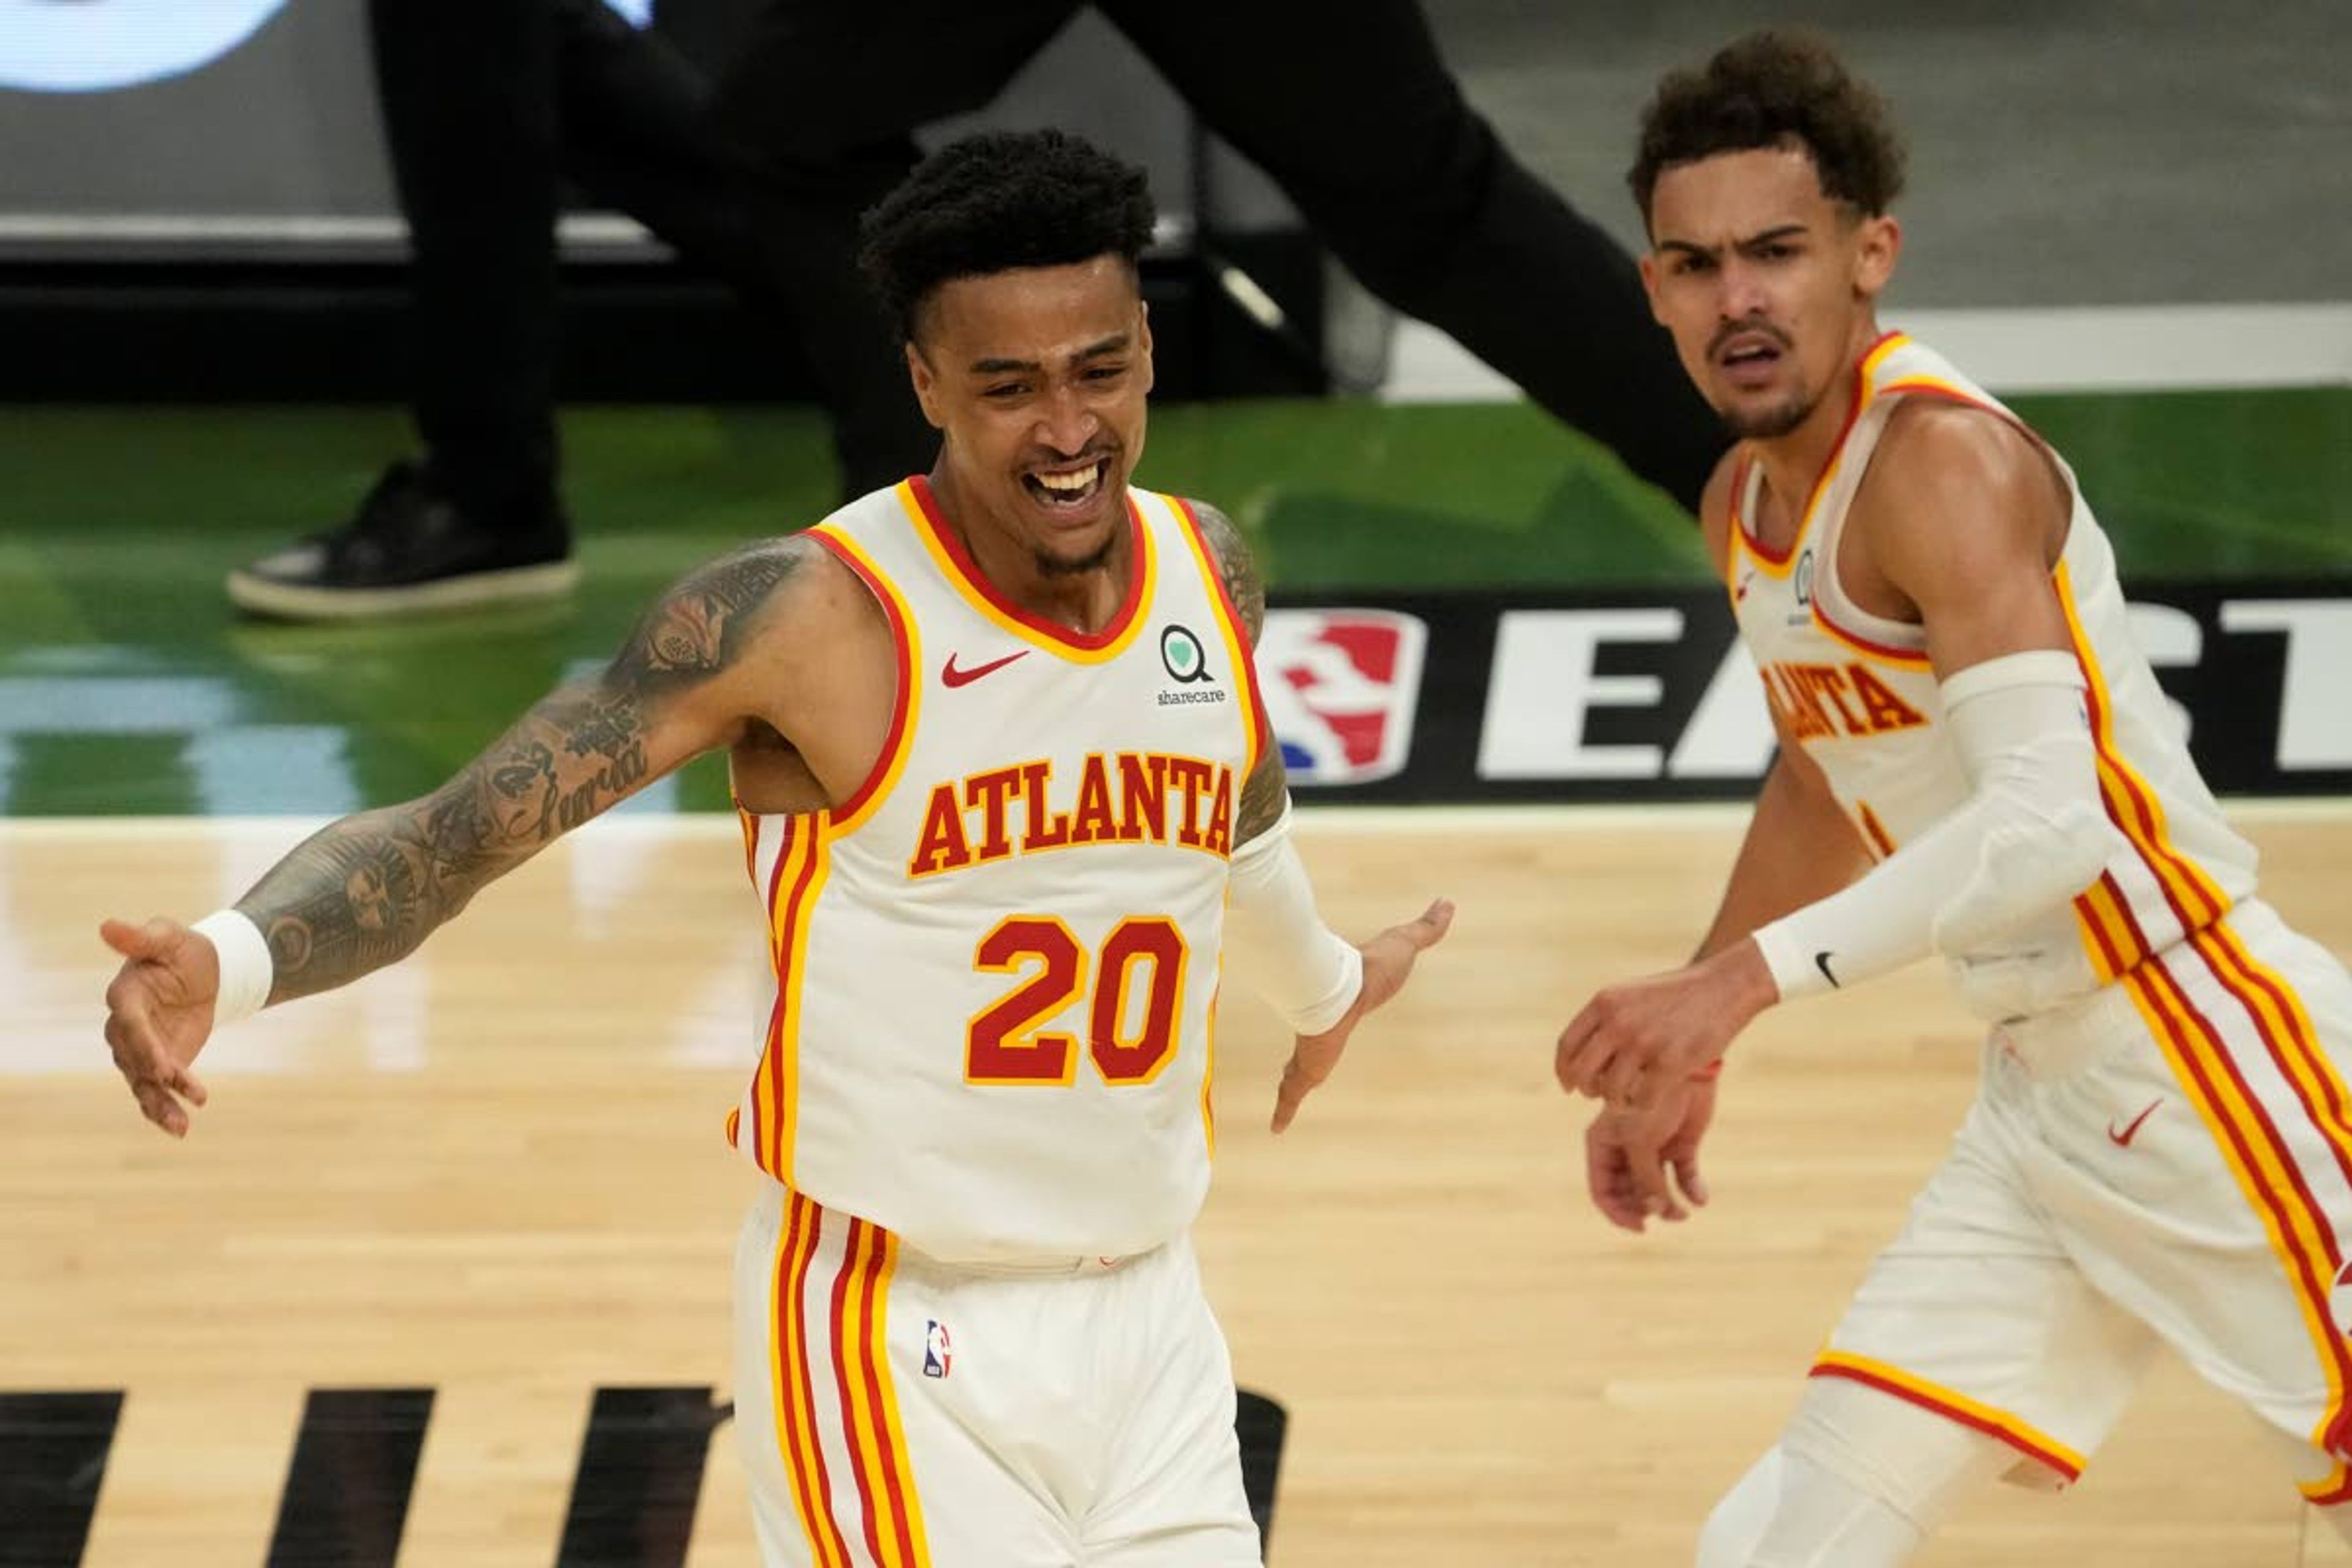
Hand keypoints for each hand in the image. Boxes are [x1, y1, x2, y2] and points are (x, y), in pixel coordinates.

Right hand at [99, 917, 220, 1136]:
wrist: (206, 973)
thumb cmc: (183, 951)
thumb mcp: (168, 938)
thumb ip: (141, 937)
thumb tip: (107, 926)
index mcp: (126, 995)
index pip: (129, 1022)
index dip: (144, 1043)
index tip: (163, 1066)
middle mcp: (125, 1026)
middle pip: (132, 1056)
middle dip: (152, 1074)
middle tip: (175, 1086)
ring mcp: (140, 1049)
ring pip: (142, 1081)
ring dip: (160, 1104)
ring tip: (181, 1126)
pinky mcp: (158, 1064)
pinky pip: (155, 1091)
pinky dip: (165, 1108)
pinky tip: (181, 1127)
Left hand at [1271, 898, 1452, 1132]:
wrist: (1340, 984)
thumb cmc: (1370, 967)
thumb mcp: (1405, 945)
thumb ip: (1424, 928)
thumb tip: (1448, 901)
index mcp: (1342, 1007)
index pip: (1331, 1016)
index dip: (1326, 1021)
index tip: (1322, 1028)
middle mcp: (1321, 1030)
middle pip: (1309, 1048)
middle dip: (1302, 1061)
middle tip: (1294, 1072)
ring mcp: (1309, 1052)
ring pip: (1295, 1076)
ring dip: (1289, 1091)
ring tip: (1280, 1111)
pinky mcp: (1305, 1069)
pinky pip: (1292, 1095)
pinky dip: (1284, 1112)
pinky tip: (1275, 1130)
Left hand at [1554, 939, 1773, 1110]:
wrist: (1725, 986)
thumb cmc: (1679, 995)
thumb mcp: (1632, 996)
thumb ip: (1607, 1020)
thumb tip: (1582, 1056)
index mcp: (1605, 1002)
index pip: (1567, 1046)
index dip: (1563, 1071)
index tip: (1567, 1086)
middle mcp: (1618, 1021)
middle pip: (1582, 1072)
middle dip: (1587, 1089)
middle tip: (1597, 1095)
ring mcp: (1642, 1042)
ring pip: (1611, 1091)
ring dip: (1617, 1101)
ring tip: (1628, 1099)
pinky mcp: (1669, 1062)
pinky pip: (1641, 1100)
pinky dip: (1643, 1106)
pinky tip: (1650, 1100)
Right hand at [1586, 1076, 1715, 1232]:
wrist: (1688, 1068)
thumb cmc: (1652, 1098)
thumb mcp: (1641, 1141)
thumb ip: (1645, 1178)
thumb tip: (1657, 1211)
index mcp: (1604, 1144)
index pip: (1602, 1189)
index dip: (1617, 1212)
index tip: (1639, 1225)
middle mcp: (1627, 1149)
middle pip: (1629, 1194)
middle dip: (1645, 1209)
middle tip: (1663, 1215)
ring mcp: (1654, 1148)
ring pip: (1657, 1190)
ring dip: (1669, 1206)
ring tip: (1683, 1213)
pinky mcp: (1682, 1145)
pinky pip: (1684, 1177)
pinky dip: (1691, 1189)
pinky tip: (1700, 1198)